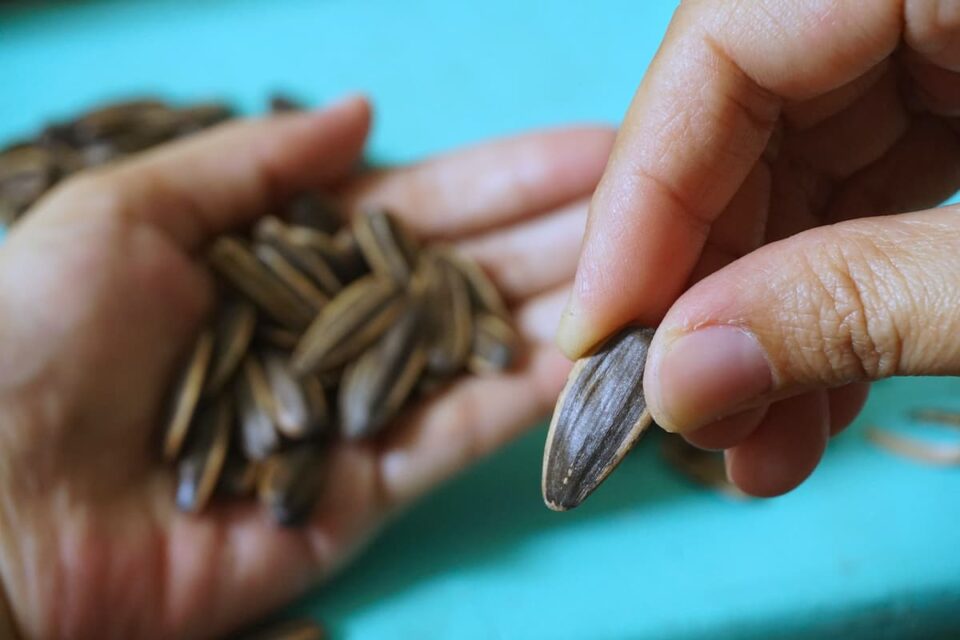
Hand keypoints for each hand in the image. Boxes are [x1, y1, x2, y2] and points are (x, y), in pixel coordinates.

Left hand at [0, 96, 612, 637]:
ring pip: (482, 350)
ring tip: (666, 267)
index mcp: (280, 258)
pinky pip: (464, 434)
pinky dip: (534, 398)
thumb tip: (364, 110)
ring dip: (572, 308)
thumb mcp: (131, 213)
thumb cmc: (30, 341)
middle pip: (468, 275)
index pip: (419, 210)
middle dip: (563, 235)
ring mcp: (355, 412)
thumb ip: (255, 163)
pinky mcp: (364, 492)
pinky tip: (606, 355)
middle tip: (667, 199)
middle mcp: (330, 332)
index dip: (506, 177)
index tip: (593, 149)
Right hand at [557, 0, 959, 495]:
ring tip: (753, 444)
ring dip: (770, 312)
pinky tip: (814, 393)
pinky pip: (869, 184)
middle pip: (748, 112)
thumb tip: (683, 380)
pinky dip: (837, 291)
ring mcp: (945, 40)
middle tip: (683, 415)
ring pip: (802, 164)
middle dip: (708, 282)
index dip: (642, 193)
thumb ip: (863, 302)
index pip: (728, 42)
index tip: (599, 334)